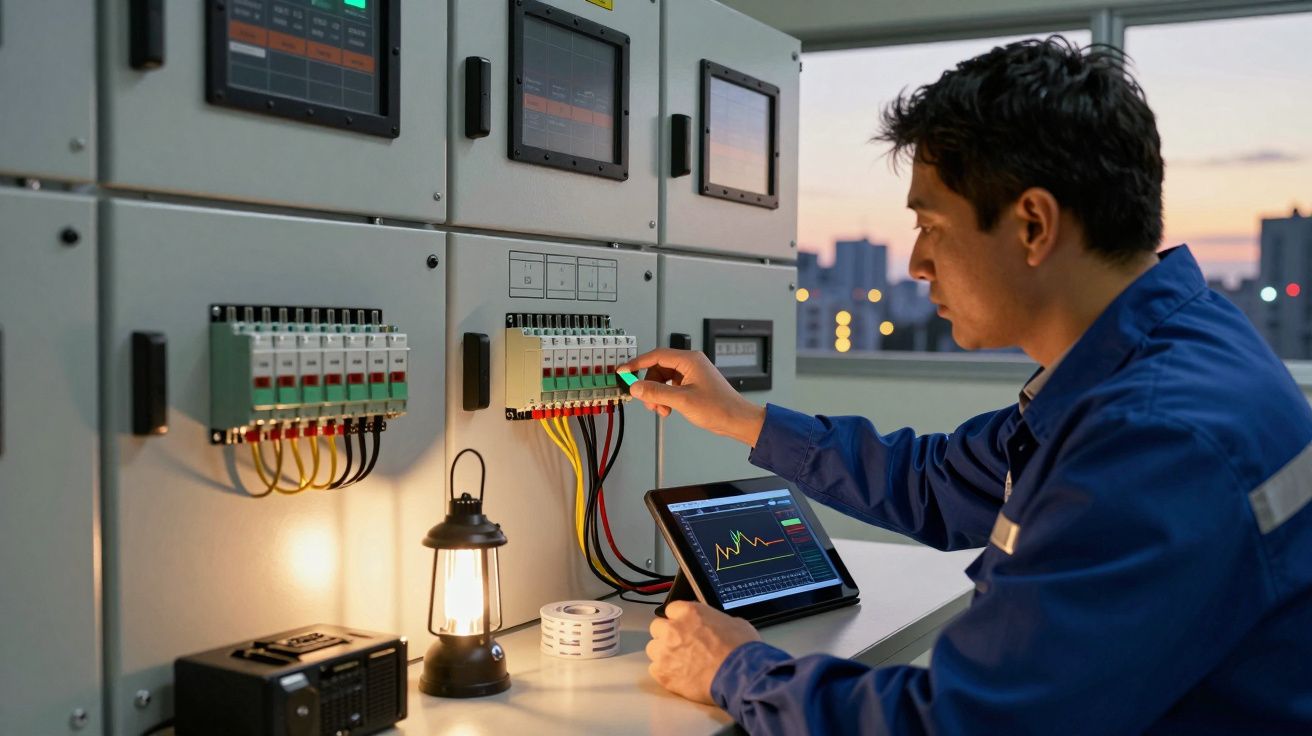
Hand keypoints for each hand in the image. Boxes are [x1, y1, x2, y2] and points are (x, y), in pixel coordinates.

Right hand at [618, 348, 765, 446]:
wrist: (737, 420)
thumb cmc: (719, 407)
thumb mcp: (682, 400)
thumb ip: (657, 392)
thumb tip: (636, 387)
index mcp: (689, 360)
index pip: (656, 355)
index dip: (637, 363)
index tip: (623, 371)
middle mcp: (690, 364)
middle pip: (658, 368)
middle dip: (650, 386)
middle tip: (648, 401)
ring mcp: (692, 374)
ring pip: (663, 380)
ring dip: (658, 395)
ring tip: (661, 409)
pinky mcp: (693, 385)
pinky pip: (671, 387)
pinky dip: (666, 398)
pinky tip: (668, 410)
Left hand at [646, 601, 760, 704]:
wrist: (740, 675)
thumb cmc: (741, 649)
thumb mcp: (733, 623)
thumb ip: (713, 621)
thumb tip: (713, 626)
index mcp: (689, 612)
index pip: (672, 609)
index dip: (679, 619)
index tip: (684, 627)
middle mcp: (672, 629)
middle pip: (657, 627)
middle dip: (667, 634)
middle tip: (681, 645)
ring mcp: (665, 652)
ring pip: (653, 648)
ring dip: (663, 653)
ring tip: (679, 662)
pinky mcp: (663, 674)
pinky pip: (654, 670)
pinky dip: (664, 672)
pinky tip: (678, 676)